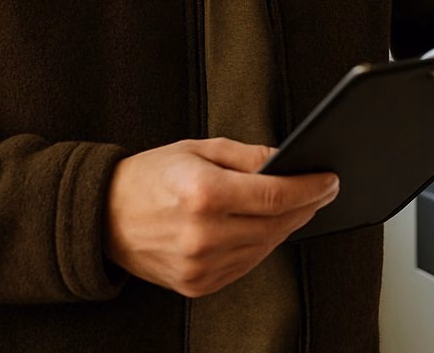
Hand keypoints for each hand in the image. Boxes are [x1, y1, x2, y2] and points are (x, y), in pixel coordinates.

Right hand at [104, 137, 337, 296]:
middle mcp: (203, 235)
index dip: (311, 188)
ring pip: (266, 247)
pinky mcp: (197, 284)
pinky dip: (262, 245)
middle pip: (277, 224)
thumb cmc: (150, 177)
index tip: (330, 179)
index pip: (276, 196)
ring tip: (298, 206)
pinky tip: (266, 228)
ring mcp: (200, 265)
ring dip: (287, 226)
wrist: (103, 217)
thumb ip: (247, 155)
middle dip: (307, 206)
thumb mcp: (199, 149)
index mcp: (204, 194)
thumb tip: (286, 160)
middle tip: (323, 190)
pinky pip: (246, 265)